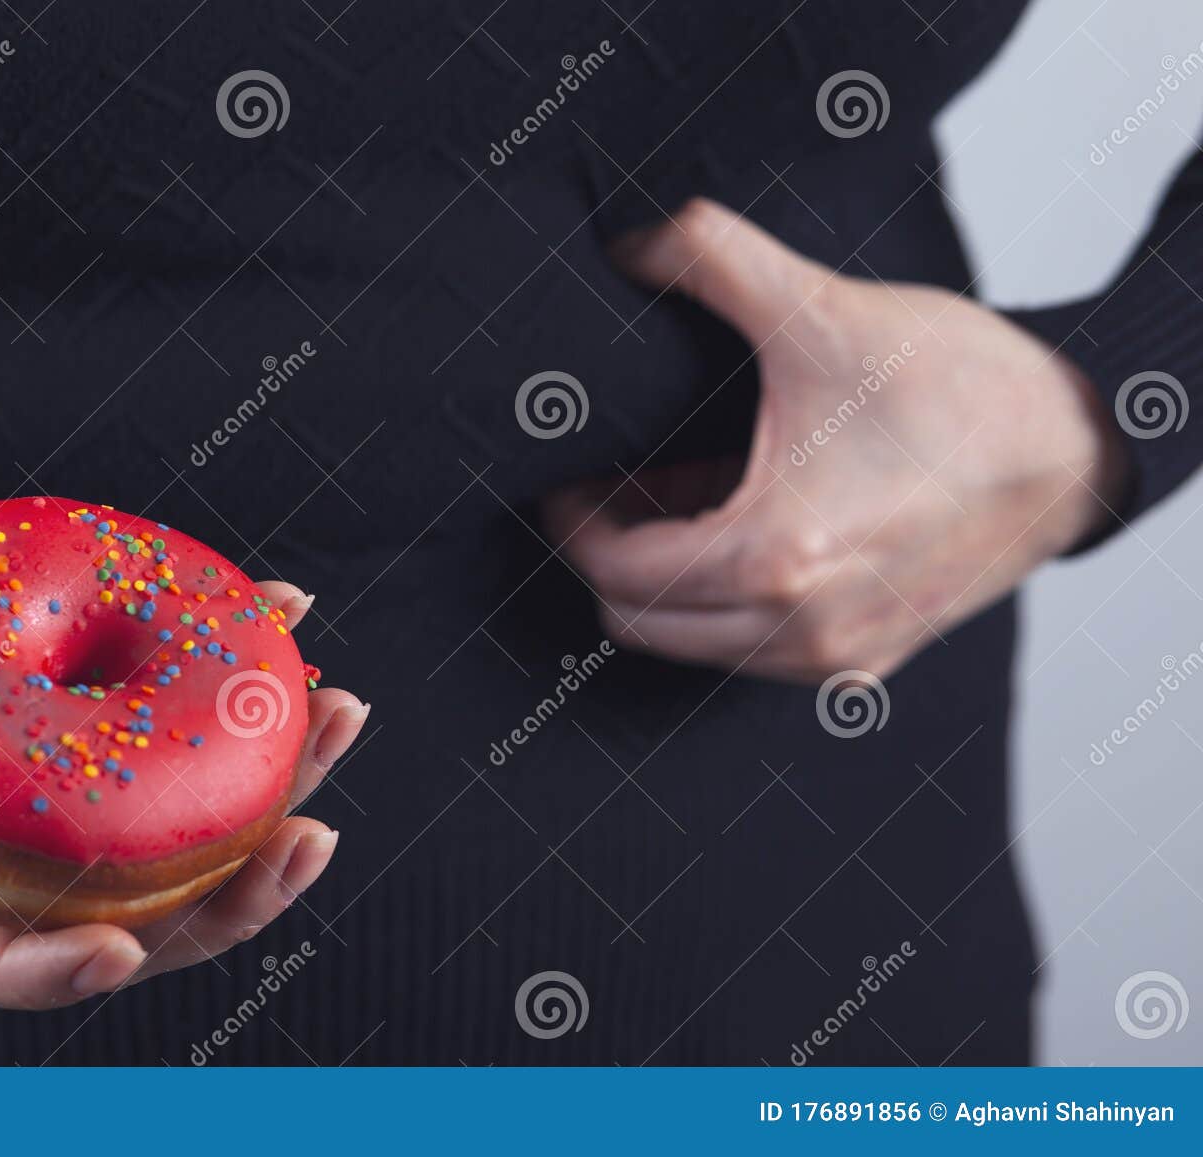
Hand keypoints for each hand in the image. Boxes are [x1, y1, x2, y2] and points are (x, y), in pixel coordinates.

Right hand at [0, 448, 367, 1006]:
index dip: (49, 971)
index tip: (123, 950)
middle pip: (125, 912)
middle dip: (230, 898)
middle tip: (311, 837)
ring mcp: (57, 784)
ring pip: (181, 826)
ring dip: (276, 783)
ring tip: (342, 711)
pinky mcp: (94, 713)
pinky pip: (181, 720)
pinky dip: (243, 673)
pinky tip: (290, 612)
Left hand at [544, 199, 1128, 682]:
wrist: (1076, 446)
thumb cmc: (962, 389)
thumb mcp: (823, 309)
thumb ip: (712, 257)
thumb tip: (631, 241)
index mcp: (779, 558)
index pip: (618, 573)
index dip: (574, 523)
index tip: (567, 477)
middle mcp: (803, 631)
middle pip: (639, 623)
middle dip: (608, 555)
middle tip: (608, 486)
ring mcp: (836, 659)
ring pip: (694, 644)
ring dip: (666, 580)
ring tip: (675, 496)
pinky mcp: (865, 663)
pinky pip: (753, 651)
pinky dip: (723, 602)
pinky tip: (739, 525)